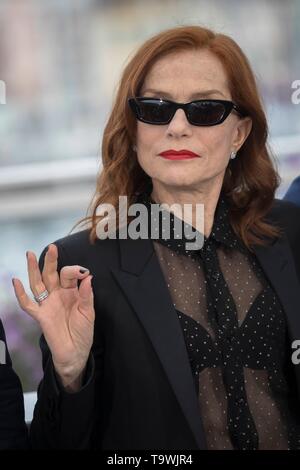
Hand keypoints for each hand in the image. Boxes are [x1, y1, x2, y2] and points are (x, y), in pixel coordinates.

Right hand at [12, 243, 94, 390]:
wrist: (76, 353)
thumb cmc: (83, 332)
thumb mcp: (89, 313)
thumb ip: (87, 295)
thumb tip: (88, 277)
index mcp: (72, 292)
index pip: (69, 275)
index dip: (75, 271)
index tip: (84, 273)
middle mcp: (58, 295)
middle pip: (51, 274)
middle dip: (51, 261)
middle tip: (52, 248)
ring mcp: (48, 304)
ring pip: (38, 284)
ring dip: (34, 270)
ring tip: (30, 254)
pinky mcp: (41, 316)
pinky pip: (28, 304)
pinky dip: (20, 294)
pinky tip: (16, 281)